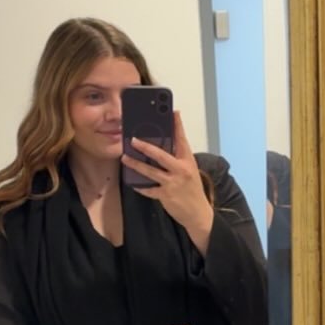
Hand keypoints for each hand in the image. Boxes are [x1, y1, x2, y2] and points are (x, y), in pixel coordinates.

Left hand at [122, 112, 213, 244]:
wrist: (198, 213)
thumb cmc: (192, 190)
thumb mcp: (189, 170)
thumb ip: (178, 158)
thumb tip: (163, 146)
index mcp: (187, 161)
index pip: (182, 139)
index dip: (177, 125)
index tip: (173, 112)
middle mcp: (181, 170)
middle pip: (161, 155)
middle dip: (146, 146)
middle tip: (133, 139)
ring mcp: (173, 183)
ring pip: (151, 171)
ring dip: (136, 164)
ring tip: (125, 158)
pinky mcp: (166, 196)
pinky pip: (149, 189)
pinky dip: (140, 186)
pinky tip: (132, 182)